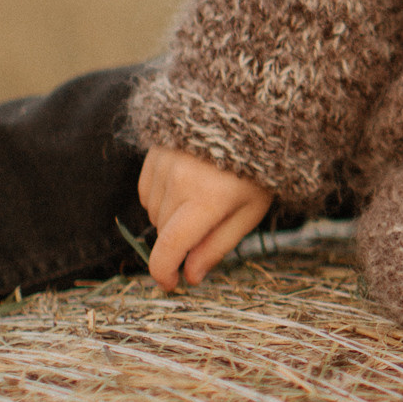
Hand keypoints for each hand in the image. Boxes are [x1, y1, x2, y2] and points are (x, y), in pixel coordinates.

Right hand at [139, 145, 271, 289]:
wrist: (249, 117)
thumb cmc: (256, 169)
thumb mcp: (249, 211)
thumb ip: (218, 245)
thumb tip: (190, 276)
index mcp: (208, 199)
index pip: (170, 246)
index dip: (163, 272)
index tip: (170, 283)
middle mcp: (179, 181)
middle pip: (163, 232)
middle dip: (180, 240)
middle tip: (206, 227)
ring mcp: (163, 163)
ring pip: (153, 212)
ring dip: (170, 217)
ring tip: (200, 199)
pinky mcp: (154, 152)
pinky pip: (146, 190)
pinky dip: (160, 197)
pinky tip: (184, 186)